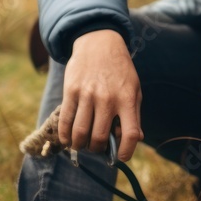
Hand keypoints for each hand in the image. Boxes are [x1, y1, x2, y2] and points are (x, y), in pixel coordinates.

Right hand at [59, 29, 143, 160]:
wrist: (99, 44)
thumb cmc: (120, 71)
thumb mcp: (134, 89)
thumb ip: (134, 114)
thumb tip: (135, 139)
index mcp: (127, 99)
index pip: (130, 133)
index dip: (127, 151)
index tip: (122, 156)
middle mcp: (107, 99)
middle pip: (99, 138)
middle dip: (97, 149)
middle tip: (96, 147)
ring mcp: (87, 95)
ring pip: (80, 133)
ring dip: (79, 145)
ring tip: (82, 144)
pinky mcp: (71, 91)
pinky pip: (65, 121)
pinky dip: (65, 136)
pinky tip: (68, 138)